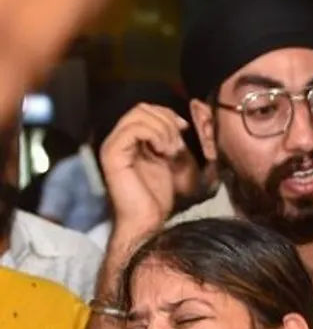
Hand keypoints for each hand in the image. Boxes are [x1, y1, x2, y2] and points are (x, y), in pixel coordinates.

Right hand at [98, 103, 189, 231]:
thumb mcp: (170, 160)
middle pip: (141, 108)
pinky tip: (164, 153)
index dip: (167, 114)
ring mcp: (112, 146)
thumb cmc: (158, 195)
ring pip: (138, 115)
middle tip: (177, 144)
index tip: (184, 129)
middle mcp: (117, 139)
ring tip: (171, 150)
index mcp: (129, 140)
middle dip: (166, 121)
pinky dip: (155, 135)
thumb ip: (171, 139)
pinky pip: (133, 130)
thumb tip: (180, 122)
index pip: (145, 109)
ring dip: (163, 129)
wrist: (147, 219)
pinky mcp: (112, 154)